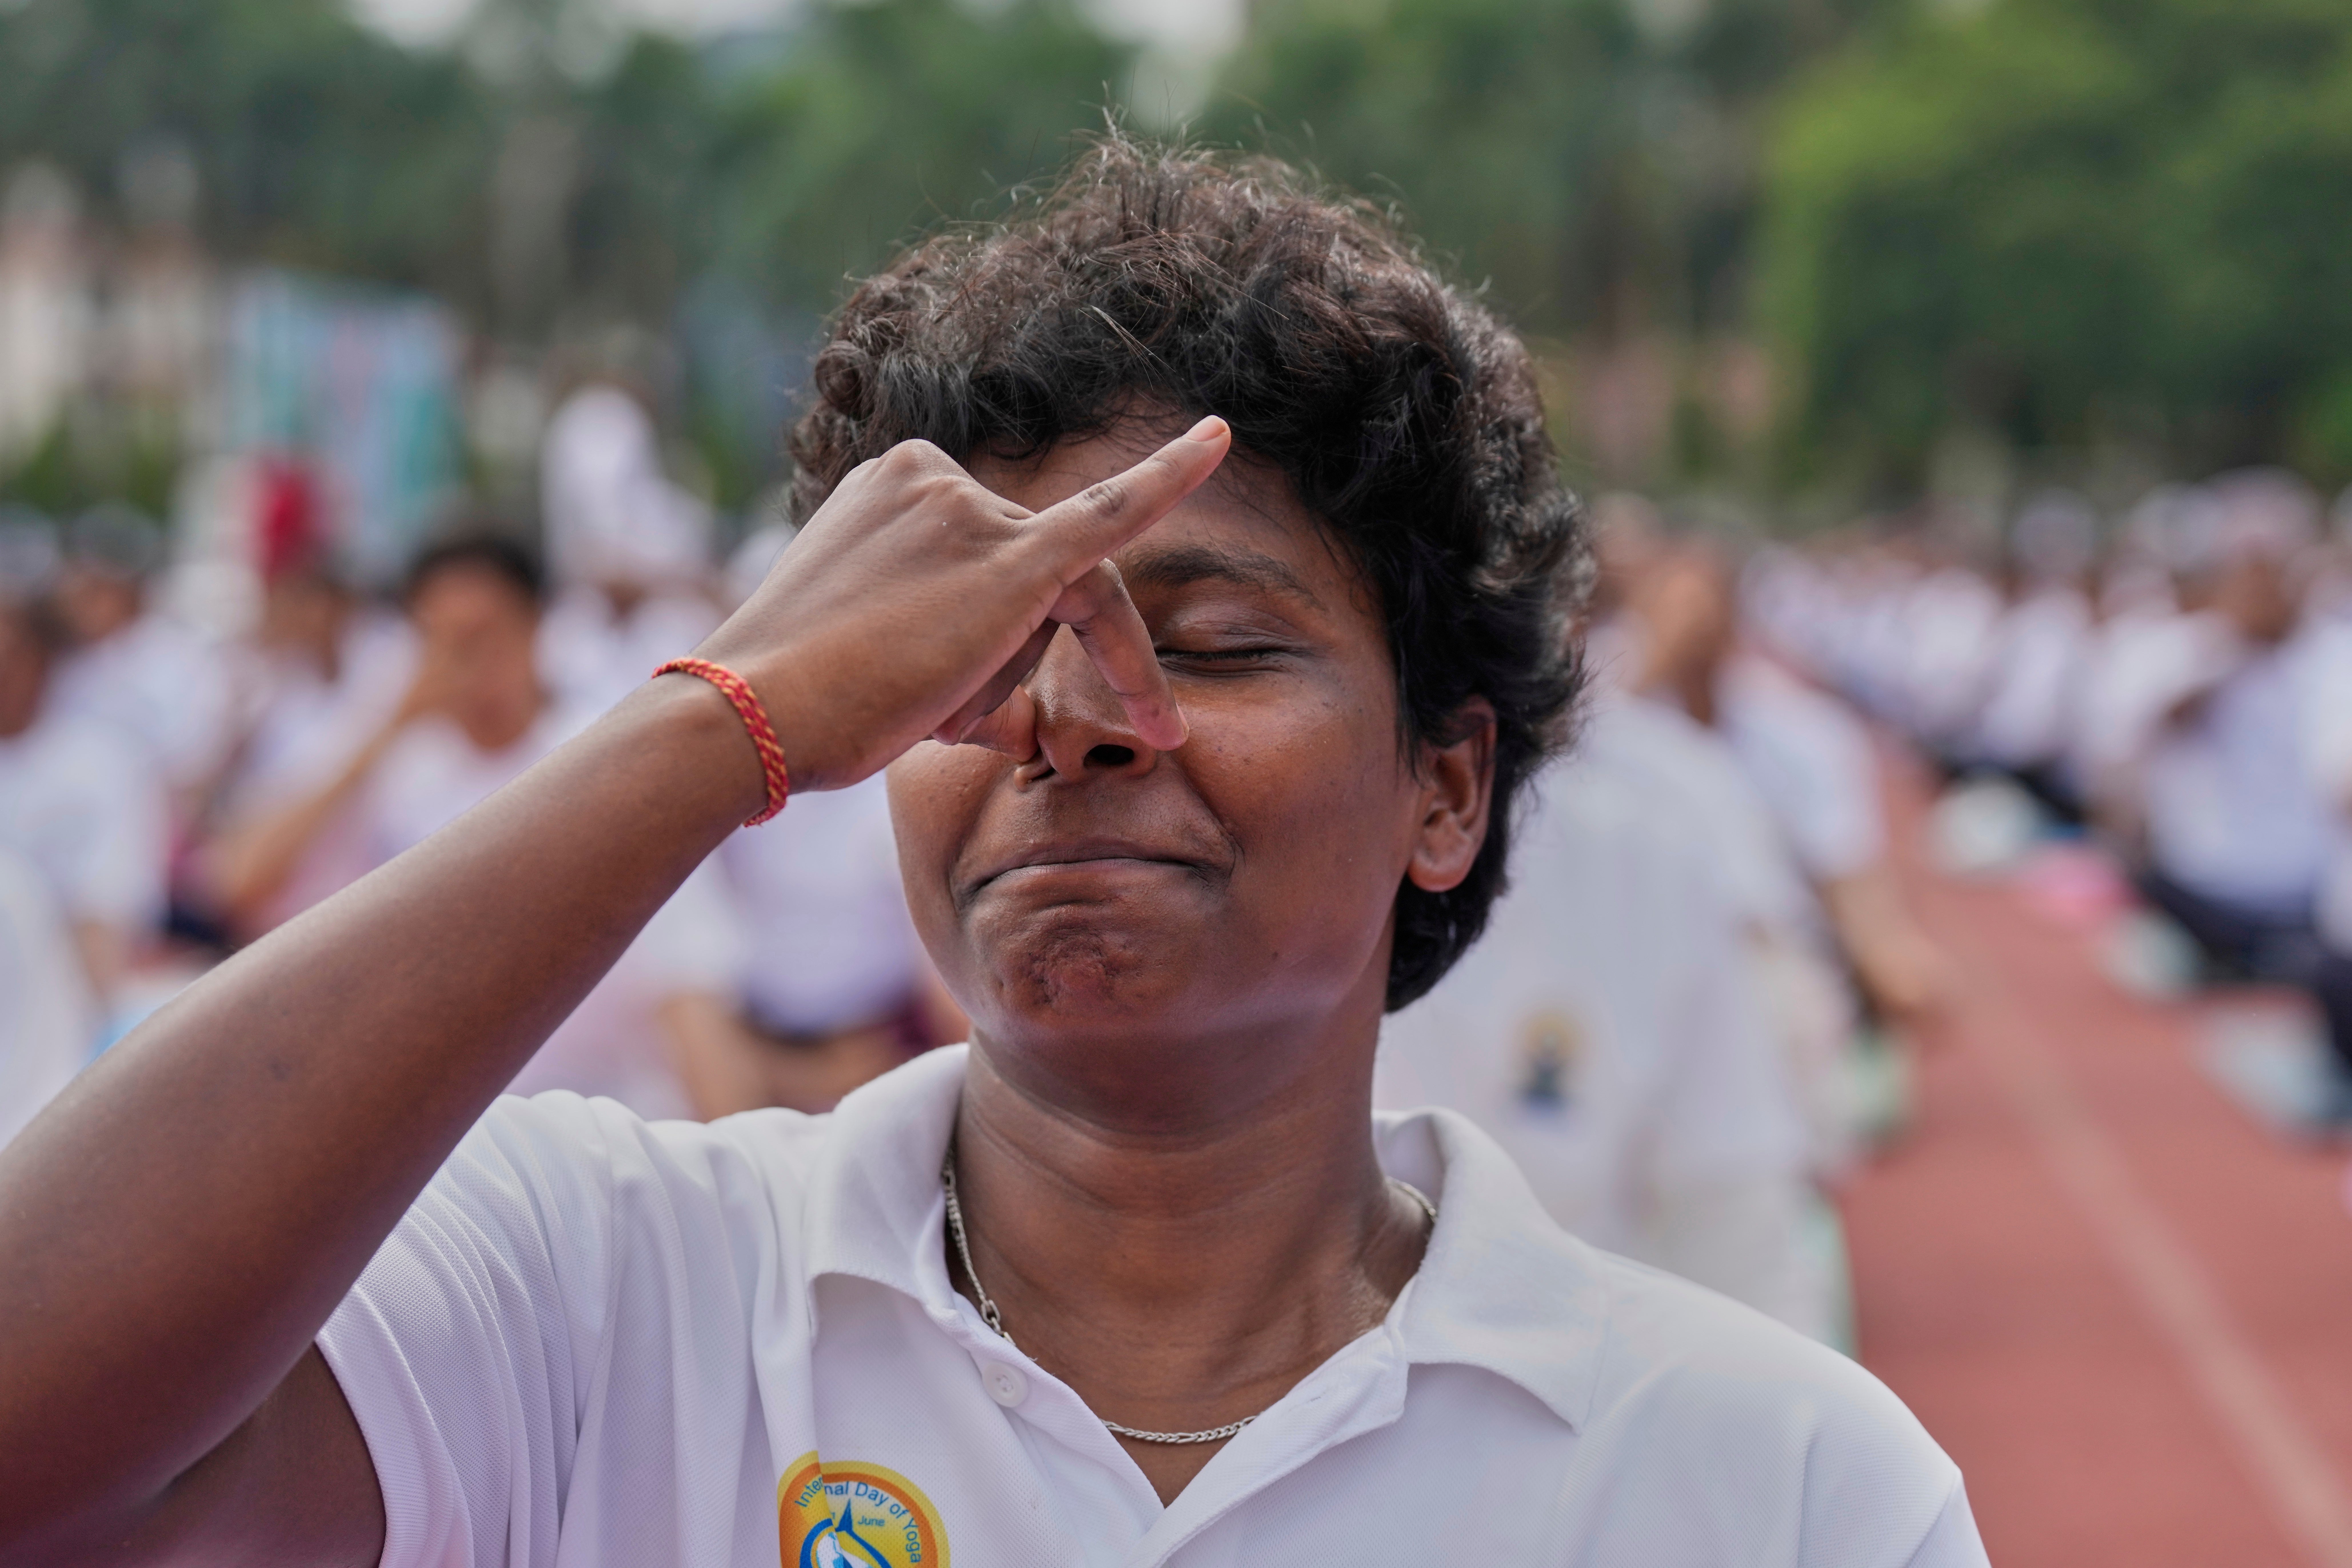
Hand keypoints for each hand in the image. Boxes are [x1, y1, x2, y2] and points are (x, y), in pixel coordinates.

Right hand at [692, 418, 1231, 792]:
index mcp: (892, 487)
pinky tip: (1218, 440)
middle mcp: (935, 480)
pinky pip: (1112, 515)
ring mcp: (973, 514)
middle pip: (1027, 586)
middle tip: (983, 733)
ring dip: (1001, 683)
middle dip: (1003, 671)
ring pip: (1050, 610)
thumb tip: (1013, 708)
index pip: (983, 561)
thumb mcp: (866, 641)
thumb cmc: (798, 702)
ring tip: (926, 712)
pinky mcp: (1012, 561)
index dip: (989, 642)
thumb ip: (940, 638)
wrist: (750, 715)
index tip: (962, 685)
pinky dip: (1173, 473)